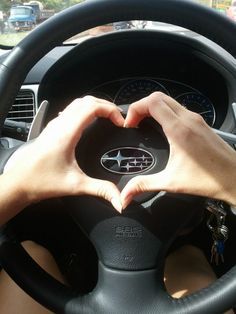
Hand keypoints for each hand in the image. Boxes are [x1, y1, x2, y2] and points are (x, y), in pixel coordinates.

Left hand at [5, 96, 123, 212]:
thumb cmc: (40, 181)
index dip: (111, 110)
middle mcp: (60, 125)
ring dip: (95, 106)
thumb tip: (118, 199)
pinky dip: (84, 110)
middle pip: (86, 101)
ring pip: (77, 103)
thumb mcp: (75, 186)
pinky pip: (70, 110)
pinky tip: (89, 122)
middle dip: (106, 105)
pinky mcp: (52, 130)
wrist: (19, 183)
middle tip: (118, 118)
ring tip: (107, 117)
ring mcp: (54, 125)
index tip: (120, 122)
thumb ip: (100, 190)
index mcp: (67, 133)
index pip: (92, 107)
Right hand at [121, 92, 235, 207]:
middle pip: (159, 97)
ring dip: (153, 108)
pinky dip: (165, 112)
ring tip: (145, 124)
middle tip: (135, 122)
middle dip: (142, 106)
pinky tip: (162, 128)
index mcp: (178, 129)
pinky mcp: (201, 124)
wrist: (235, 178)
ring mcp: (196, 119)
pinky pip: (178, 109)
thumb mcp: (171, 182)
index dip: (135, 109)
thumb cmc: (209, 179)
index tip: (130, 124)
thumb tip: (125, 195)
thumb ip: (144, 185)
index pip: (152, 102)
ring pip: (169, 101)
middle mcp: (188, 119)